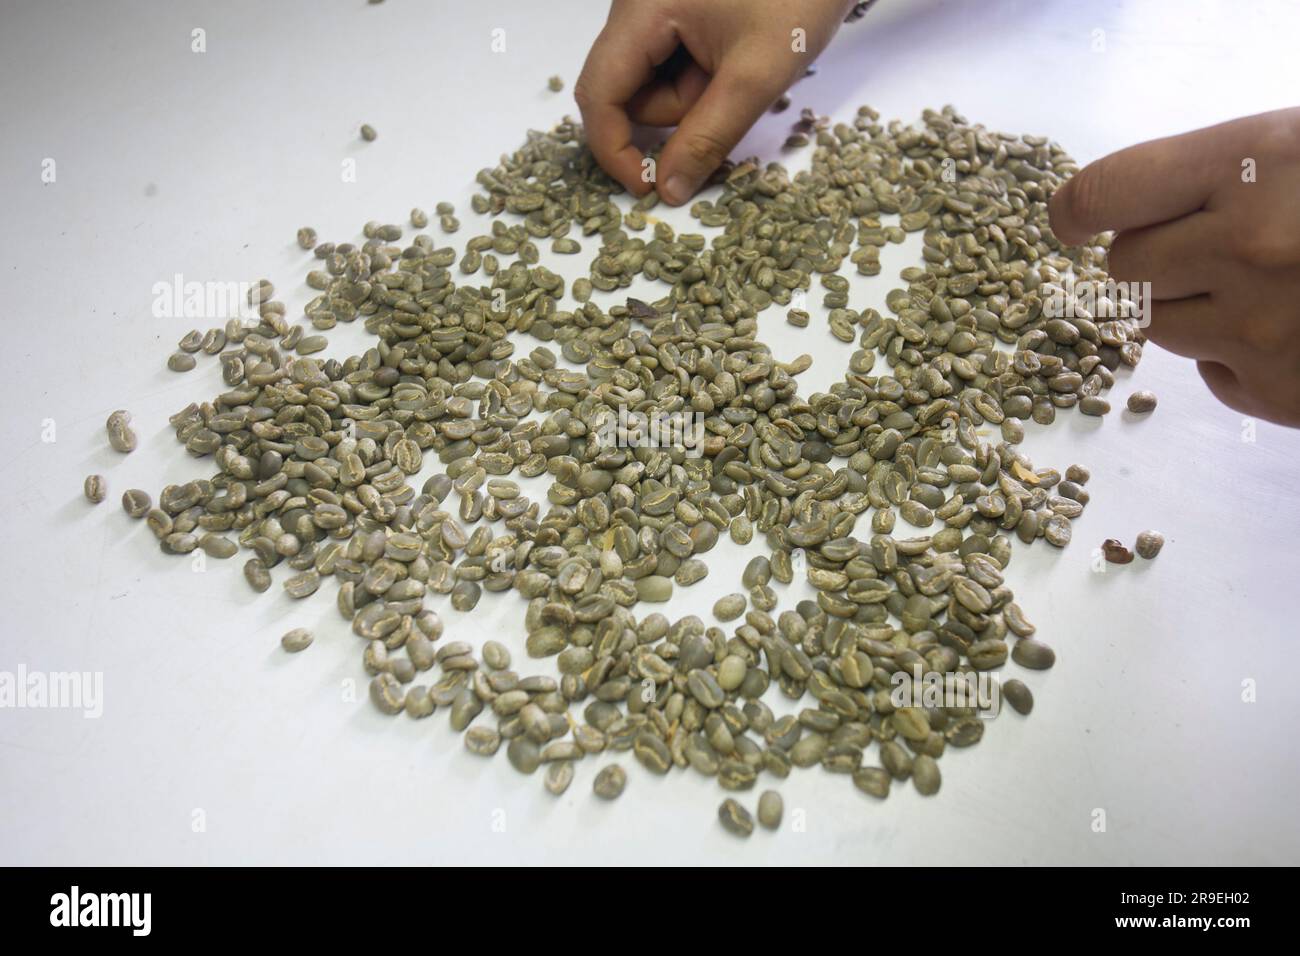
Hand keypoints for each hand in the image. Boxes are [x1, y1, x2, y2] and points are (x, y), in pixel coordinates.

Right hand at [575, 0, 853, 204]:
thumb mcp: (756, 76)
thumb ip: (707, 137)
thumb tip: (667, 191)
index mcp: (642, 8)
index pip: (599, 92)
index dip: (614, 148)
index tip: (648, 185)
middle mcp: (633, 5)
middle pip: (625, 92)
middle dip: (676, 110)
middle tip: (730, 89)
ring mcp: (650, 8)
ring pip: (650, 86)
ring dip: (692, 97)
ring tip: (738, 64)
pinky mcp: (670, 14)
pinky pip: (667, 69)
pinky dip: (697, 80)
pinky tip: (730, 58)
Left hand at [1049, 108, 1299, 426]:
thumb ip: (1216, 173)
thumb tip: (1112, 207)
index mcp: (1252, 164)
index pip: (1102, 196)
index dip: (1077, 209)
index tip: (1073, 219)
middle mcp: (1246, 248)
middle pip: (1124, 268)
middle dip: (1154, 256)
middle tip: (1213, 242)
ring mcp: (1263, 328)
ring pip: (1158, 325)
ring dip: (1191, 306)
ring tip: (1267, 282)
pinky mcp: (1280, 394)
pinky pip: (1210, 374)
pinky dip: (1236, 356)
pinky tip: (1296, 328)